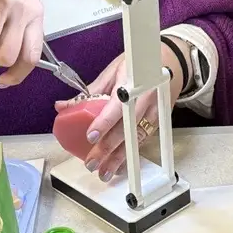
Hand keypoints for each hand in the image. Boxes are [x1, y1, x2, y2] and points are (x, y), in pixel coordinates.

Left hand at [54, 42, 186, 180]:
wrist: (168, 61)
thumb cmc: (137, 65)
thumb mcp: (112, 72)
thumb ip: (89, 91)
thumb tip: (63, 106)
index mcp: (132, 83)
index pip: (117, 106)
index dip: (104, 122)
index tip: (91, 136)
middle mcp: (146, 98)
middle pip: (127, 127)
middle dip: (108, 148)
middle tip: (92, 162)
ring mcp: (155, 110)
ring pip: (137, 138)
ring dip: (120, 157)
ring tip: (105, 172)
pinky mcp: (159, 119)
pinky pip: (144, 139)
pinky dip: (131, 153)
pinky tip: (120, 165)